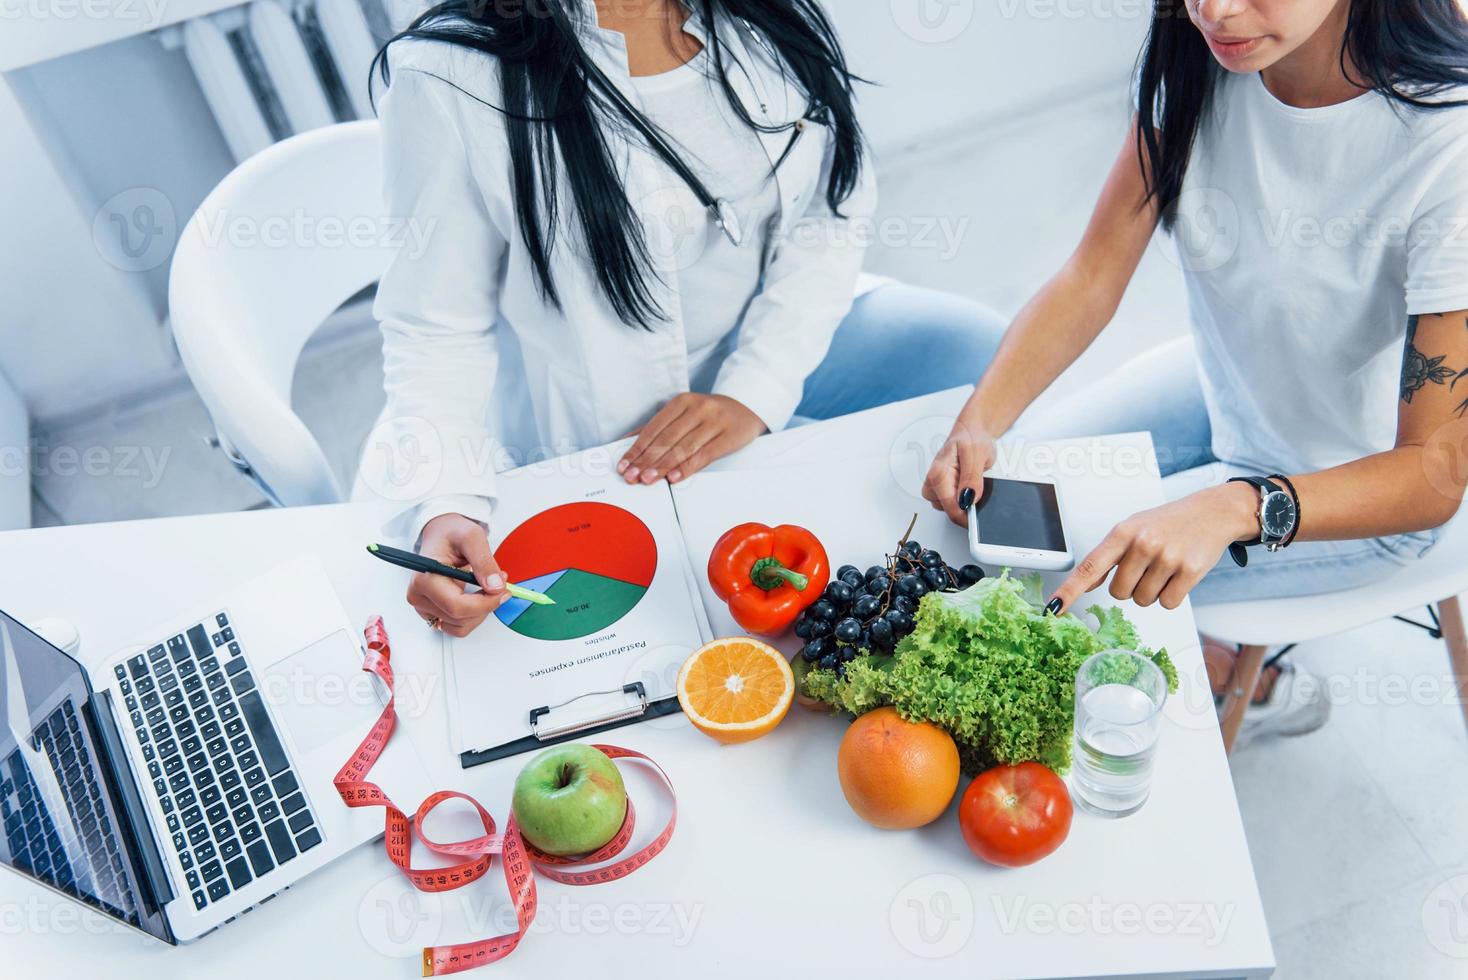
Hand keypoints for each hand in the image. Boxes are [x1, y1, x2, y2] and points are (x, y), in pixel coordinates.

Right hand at [407, 514, 510, 637]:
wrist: (442, 534)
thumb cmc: (451, 533)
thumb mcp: (472, 537)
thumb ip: (484, 562)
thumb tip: (495, 586)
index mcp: (424, 578)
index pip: (457, 606)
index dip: (485, 603)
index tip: (503, 591)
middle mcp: (419, 595)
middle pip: (460, 618)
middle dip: (486, 604)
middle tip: (499, 584)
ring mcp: (423, 606)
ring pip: (460, 627)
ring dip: (480, 612)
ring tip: (486, 587)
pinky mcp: (432, 612)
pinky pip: (457, 626)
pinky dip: (473, 616)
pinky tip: (477, 597)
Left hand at [618, 394, 766, 484]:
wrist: (749, 406)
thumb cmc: (711, 413)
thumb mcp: (686, 412)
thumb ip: (661, 427)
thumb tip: (631, 443)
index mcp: (682, 401)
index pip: (654, 427)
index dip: (637, 448)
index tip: (624, 464)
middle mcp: (697, 408)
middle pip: (666, 438)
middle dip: (646, 460)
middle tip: (632, 476)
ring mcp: (714, 422)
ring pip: (683, 447)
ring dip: (663, 466)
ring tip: (648, 479)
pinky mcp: (729, 436)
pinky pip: (704, 454)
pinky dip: (687, 467)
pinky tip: (674, 477)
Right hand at [922, 415, 998, 524]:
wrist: (972, 430)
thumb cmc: (971, 437)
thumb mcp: (977, 454)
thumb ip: (972, 478)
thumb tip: (969, 499)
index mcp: (938, 473)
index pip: (950, 507)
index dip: (966, 516)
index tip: (978, 519)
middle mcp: (933, 481)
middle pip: (947, 510)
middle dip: (964, 506)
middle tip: (977, 489)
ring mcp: (937, 486)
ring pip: (948, 508)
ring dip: (963, 501)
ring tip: (973, 482)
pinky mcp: (942, 488)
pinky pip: (952, 502)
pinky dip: (962, 498)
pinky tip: (969, 486)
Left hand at [1047, 483, 1258, 613]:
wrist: (1212, 513)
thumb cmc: (1167, 523)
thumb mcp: (1133, 529)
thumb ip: (1108, 556)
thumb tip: (1084, 584)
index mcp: (1122, 533)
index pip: (1088, 568)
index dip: (1069, 591)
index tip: (1052, 608)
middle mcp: (1142, 544)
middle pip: (1118, 594)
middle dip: (1130, 587)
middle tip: (1146, 567)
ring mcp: (1166, 557)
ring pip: (1143, 600)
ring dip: (1151, 591)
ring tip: (1164, 567)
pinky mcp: (1189, 571)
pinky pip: (1168, 603)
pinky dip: (1171, 595)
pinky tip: (1178, 575)